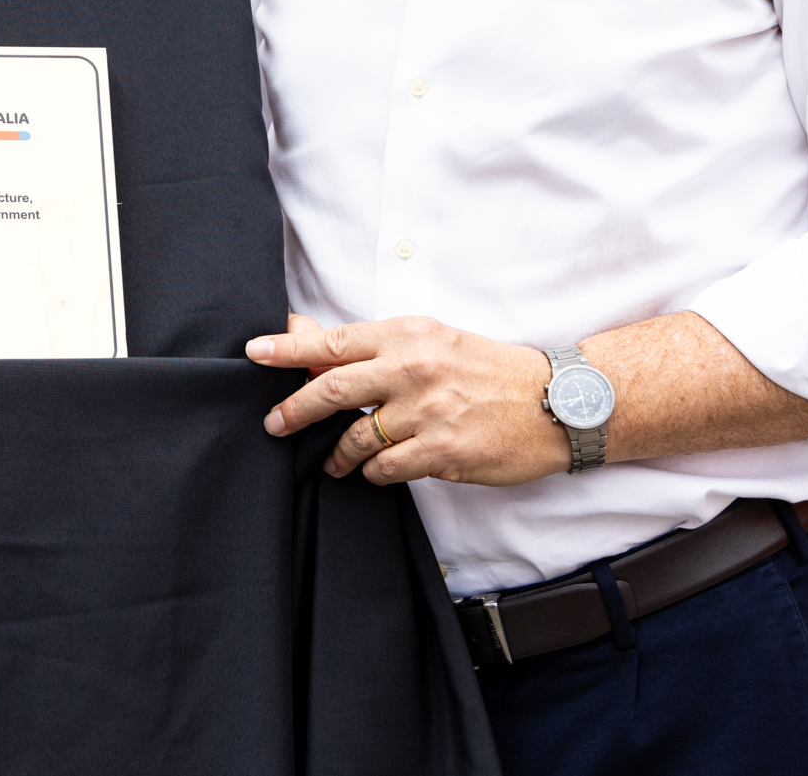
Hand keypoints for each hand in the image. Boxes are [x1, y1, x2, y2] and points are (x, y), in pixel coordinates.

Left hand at [246, 313, 566, 485]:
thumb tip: (304, 338)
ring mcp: (428, 412)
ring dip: (335, 454)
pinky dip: (372, 473)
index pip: (333, 342)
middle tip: (273, 424)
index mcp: (407, 335)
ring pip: (355, 438)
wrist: (554, 403)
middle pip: (332, 390)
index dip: (287, 349)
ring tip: (332, 461)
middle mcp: (413, 369)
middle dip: (293, 409)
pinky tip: (374, 472)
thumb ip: (371, 345)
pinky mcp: (443, 452)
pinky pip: (385, 468)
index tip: (254, 353)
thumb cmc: (485, 369)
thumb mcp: (430, 340)